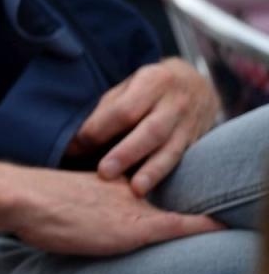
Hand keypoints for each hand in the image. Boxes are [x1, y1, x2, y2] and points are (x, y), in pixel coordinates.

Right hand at [8, 168, 222, 256]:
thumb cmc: (26, 201)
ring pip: (175, 209)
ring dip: (198, 212)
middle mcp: (123, 190)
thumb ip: (70, 203)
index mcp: (105, 181)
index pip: (141, 184)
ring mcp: (130, 208)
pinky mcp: (133, 229)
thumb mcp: (54, 198)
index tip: (173, 191)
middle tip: (212, 202)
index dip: (158, 188)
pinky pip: (177, 226)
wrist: (21, 197)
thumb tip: (56, 212)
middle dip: (188, 198)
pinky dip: (200, 225)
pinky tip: (218, 225)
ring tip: (222, 215)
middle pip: (164, 194)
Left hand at [67, 58, 219, 195]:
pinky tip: (151, 191)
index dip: (98, 130)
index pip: (124, 110)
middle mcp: (174, 104)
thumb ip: (109, 108)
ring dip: (152, 172)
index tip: (75, 147)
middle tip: (104, 172)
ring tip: (136, 190)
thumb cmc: (151, 87)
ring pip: (171, 150)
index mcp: (153, 82)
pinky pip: (180, 161)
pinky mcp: (195, 143)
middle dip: (126, 153)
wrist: (198, 85)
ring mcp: (188, 125)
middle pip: (150, 131)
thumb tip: (79, 139)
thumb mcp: (130, 85)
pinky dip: (164, 176)